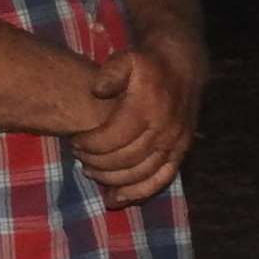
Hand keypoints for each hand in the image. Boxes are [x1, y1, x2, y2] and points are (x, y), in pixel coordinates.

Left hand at [69, 34, 202, 206]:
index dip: (90, 144)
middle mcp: (164, 129)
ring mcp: (174, 144)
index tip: (75, 141)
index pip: (113, 137)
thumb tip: (96, 91)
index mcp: (147, 108)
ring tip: (91, 172)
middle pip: (125, 159)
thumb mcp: (126, 58)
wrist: (182, 66)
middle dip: (97, 162)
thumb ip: (110, 73)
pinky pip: (160, 181)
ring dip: (112, 179)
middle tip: (79, 156)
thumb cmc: (147, 64)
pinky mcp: (180, 152)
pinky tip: (115, 199)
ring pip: (140, 174)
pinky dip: (137, 194)